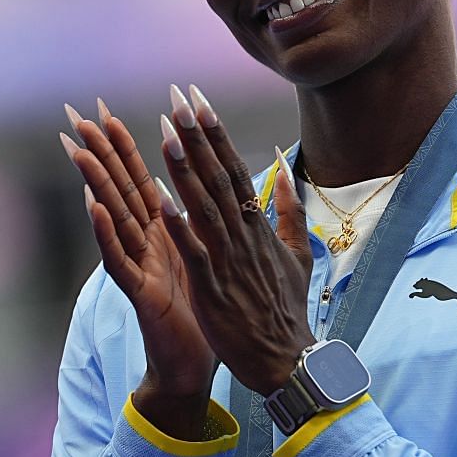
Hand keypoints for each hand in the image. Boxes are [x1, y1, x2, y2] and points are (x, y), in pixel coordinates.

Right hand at [61, 99, 216, 435]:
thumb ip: (190, 223)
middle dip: (97, 152)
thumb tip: (184, 190)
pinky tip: (94, 208)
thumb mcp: (197, 257)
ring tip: (75, 150)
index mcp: (161, 232)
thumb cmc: (195, 312)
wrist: (190, 364)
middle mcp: (142, 244)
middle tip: (74, 115)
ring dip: (94, 183)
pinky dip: (105, 232)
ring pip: (111, 217)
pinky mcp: (139, 292)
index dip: (122, 144)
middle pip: (117, 189)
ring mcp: (136, 266)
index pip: (137, 178)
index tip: (104, 109)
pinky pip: (119, 259)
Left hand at [155, 84, 316, 394]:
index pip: (234, 169)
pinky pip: (193, 249)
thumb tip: (286, 170)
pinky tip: (160, 198)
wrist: (287, 358)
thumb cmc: (286, 309)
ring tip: (166, 134)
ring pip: (204, 206)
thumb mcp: (297, 255)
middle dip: (197, 137)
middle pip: (218, 177)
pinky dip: (178, 224)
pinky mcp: (213, 287)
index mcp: (258, 226)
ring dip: (185, 169)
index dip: (215, 134)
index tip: (198, 100)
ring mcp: (228, 260)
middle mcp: (243, 236)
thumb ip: (289, 211)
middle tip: (177, 98)